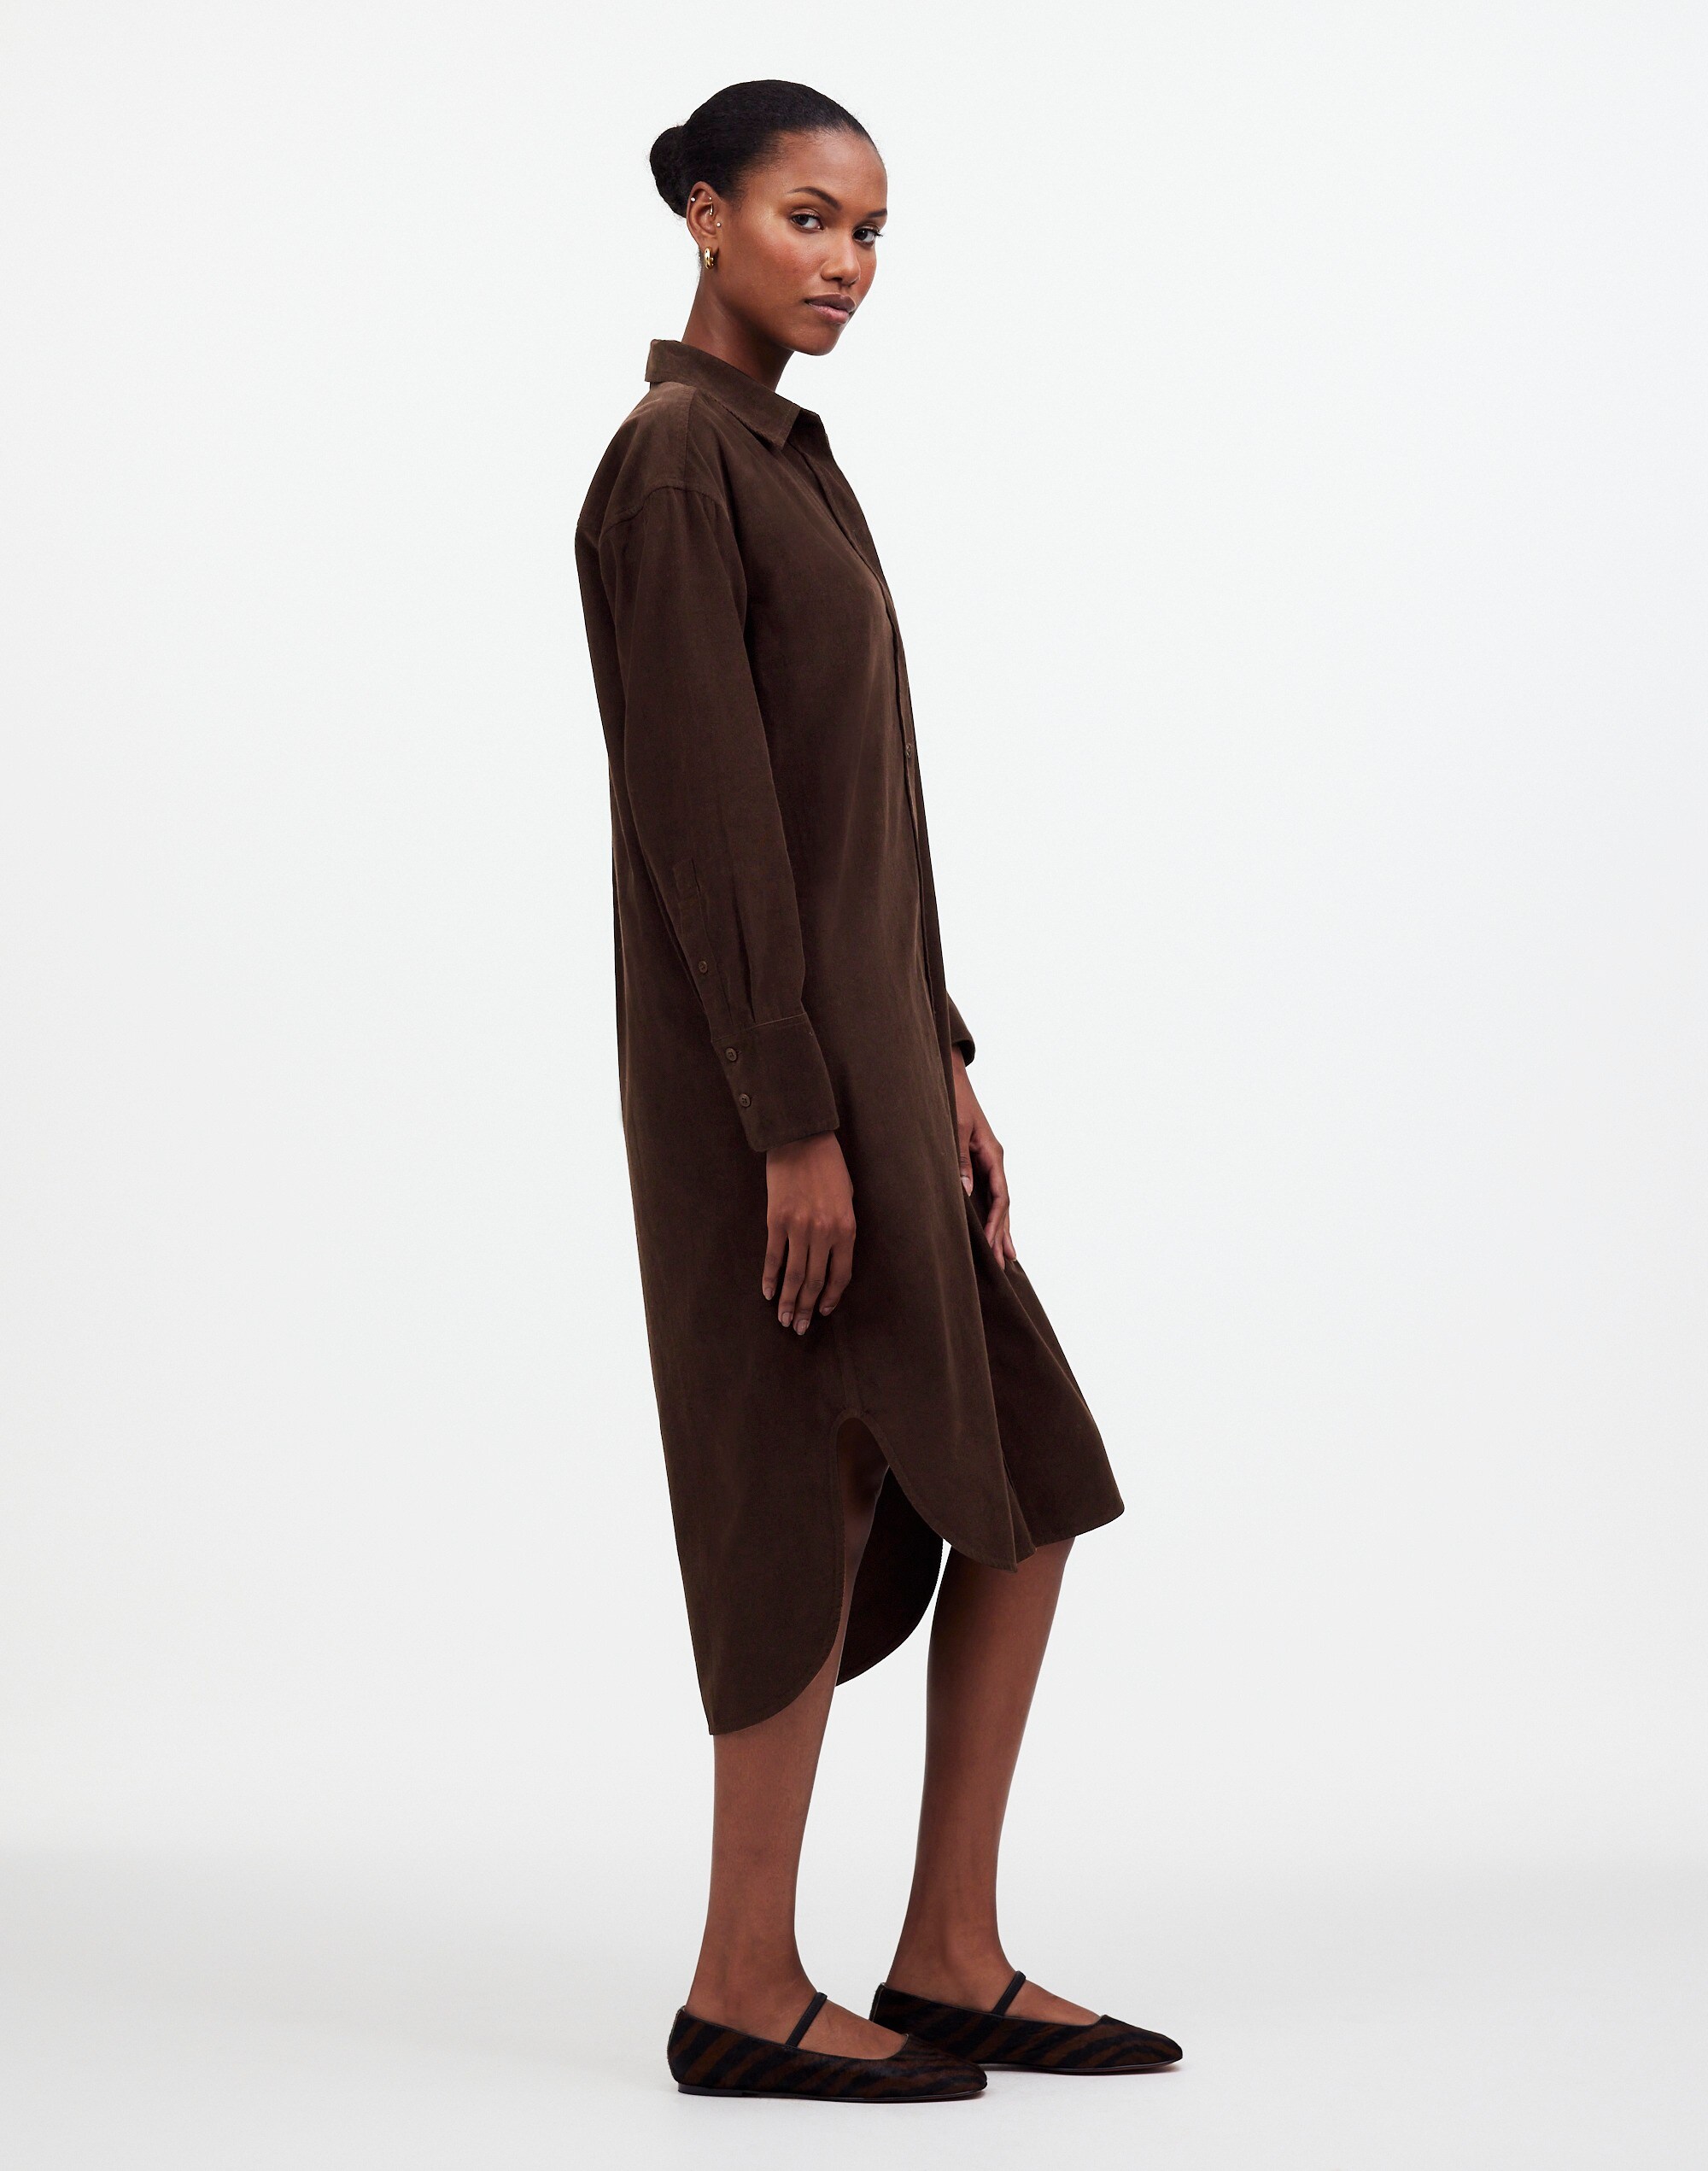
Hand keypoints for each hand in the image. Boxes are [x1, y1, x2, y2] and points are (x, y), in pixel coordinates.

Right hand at [762, 1132, 855, 1332]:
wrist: (802, 1139)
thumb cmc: (829, 1166)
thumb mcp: (847, 1198)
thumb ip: (841, 1228)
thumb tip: (832, 1257)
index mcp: (846, 1228)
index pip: (840, 1275)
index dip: (832, 1298)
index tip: (824, 1312)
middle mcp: (823, 1232)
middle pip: (815, 1281)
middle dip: (807, 1308)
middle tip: (799, 1328)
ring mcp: (798, 1228)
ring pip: (794, 1275)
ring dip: (788, 1301)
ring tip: (784, 1320)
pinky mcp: (776, 1220)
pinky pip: (773, 1256)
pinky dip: (770, 1277)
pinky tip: (768, 1293)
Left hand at [952, 1051, 1015, 1268]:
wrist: (949, 1079)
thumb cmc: (952, 1101)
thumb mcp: (954, 1130)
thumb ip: (960, 1160)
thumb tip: (967, 1191)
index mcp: (992, 1154)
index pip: (1000, 1196)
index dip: (996, 1222)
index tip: (992, 1246)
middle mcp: (994, 1160)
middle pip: (1003, 1204)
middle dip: (1003, 1233)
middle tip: (1005, 1264)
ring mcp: (987, 1162)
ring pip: (998, 1201)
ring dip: (1000, 1228)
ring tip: (1006, 1256)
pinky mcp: (977, 1161)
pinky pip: (989, 1193)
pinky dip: (991, 1213)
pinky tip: (991, 1228)